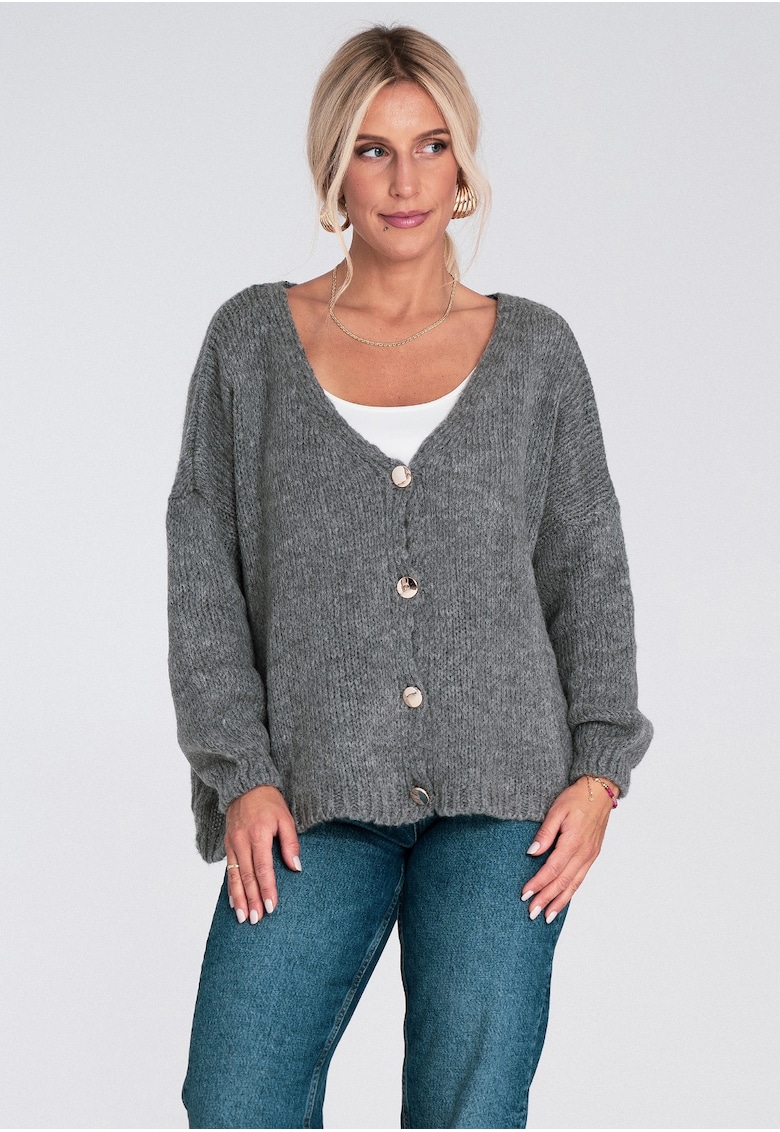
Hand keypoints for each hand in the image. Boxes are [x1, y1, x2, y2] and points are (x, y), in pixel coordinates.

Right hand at [224, 785, 301, 923]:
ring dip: (239, 898)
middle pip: (246, 877)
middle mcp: (242, 841)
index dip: (267, 889)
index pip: (263, 868)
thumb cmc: (269, 802)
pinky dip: (231, 887)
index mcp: (258, 835)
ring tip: (243, 917)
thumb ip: (290, 843)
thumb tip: (296, 867)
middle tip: (256, 919)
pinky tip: (234, 901)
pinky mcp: (227, 844)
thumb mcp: (286, 818)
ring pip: (234, 876)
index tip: (271, 906)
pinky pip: (228, 869)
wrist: (245, 784)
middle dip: (252, 900)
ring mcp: (232, 843)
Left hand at [521, 776, 618, 923]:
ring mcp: (590, 855)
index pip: (552, 869)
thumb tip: (532, 852)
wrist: (600, 790)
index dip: (538, 884)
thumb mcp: (557, 809)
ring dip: (560, 902)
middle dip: (546, 899)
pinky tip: (563, 900)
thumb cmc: (577, 797)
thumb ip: (545, 833)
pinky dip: (571, 892)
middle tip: (532, 913)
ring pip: (574, 885)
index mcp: (573, 841)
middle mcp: (584, 852)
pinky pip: (581, 879)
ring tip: (547, 916)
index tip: (525, 894)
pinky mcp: (593, 855)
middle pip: (563, 882)